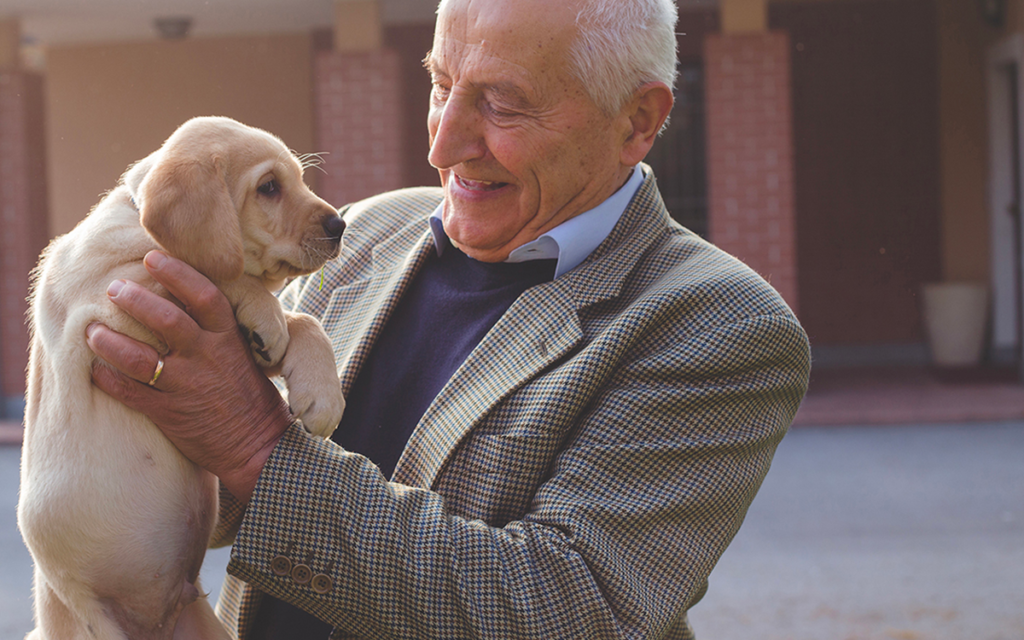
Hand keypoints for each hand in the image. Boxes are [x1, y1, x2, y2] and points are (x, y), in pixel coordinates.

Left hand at [86, 250, 292, 503]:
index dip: (178, 273)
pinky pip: (130, 393)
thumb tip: (187, 301)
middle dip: (135, 299)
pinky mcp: (169, 414)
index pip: (205, 295)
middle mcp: (207, 358)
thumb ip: (218, 331)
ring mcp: (186, 386)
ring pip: (139, 357)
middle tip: (112, 288)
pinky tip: (94, 371)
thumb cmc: (251, 398)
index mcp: (229, 340)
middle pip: (167, 319)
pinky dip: (107, 380)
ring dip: (109, 341)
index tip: (153, 257)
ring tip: (92, 329)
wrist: (259, 447)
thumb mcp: (244, 356)